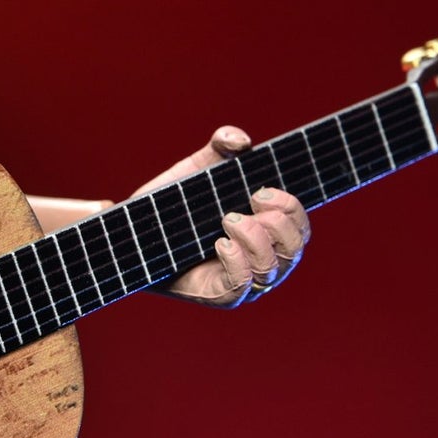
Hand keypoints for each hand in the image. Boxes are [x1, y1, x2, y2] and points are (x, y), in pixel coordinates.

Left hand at [134, 126, 310, 307]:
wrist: (137, 234)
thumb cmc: (174, 204)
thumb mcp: (198, 169)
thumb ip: (221, 147)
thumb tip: (240, 141)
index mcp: (267, 231)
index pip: (300, 226)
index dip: (291, 208)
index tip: (261, 191)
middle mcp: (264, 259)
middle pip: (295, 249)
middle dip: (278, 223)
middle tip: (249, 202)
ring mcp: (246, 282)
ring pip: (273, 269)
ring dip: (256, 240)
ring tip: (228, 219)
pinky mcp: (222, 296)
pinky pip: (243, 287)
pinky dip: (237, 262)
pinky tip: (220, 243)